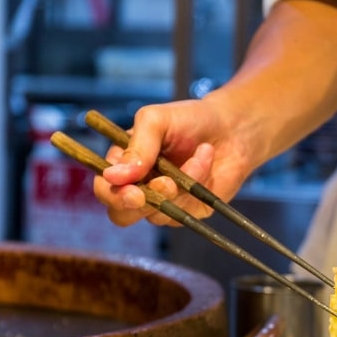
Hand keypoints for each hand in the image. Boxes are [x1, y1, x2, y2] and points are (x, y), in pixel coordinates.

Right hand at [92, 97, 256, 226]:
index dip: (113, 195)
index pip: (105, 189)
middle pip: (122, 216)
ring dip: (181, 184)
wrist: (232, 127)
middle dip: (141, 205)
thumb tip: (114, 176)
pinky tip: (206, 158)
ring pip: (159, 214)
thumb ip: (136, 146)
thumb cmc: (189, 119)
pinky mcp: (188, 211)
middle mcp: (138, 187)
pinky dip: (197, 182)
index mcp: (123, 165)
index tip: (134, 192)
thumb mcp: (157, 120)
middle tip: (166, 185)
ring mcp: (163, 203)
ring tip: (199, 153)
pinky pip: (185, 212)